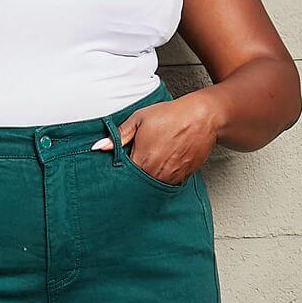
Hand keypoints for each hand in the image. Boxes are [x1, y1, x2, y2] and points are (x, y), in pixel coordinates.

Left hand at [89, 91, 221, 184]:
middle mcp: (156, 173)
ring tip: (150, 166)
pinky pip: (168, 184)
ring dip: (148, 180)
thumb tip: (99, 147)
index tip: (117, 171)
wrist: (202, 117)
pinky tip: (162, 167)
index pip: (123, 177)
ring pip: (153, 186)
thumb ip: (119, 136)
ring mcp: (171, 177)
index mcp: (142, 160)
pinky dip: (163, 179)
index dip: (119, 174)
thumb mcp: (139, 119)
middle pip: (137, 185)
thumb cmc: (170, 115)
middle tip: (131, 172)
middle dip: (132, 180)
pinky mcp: (183, 178)